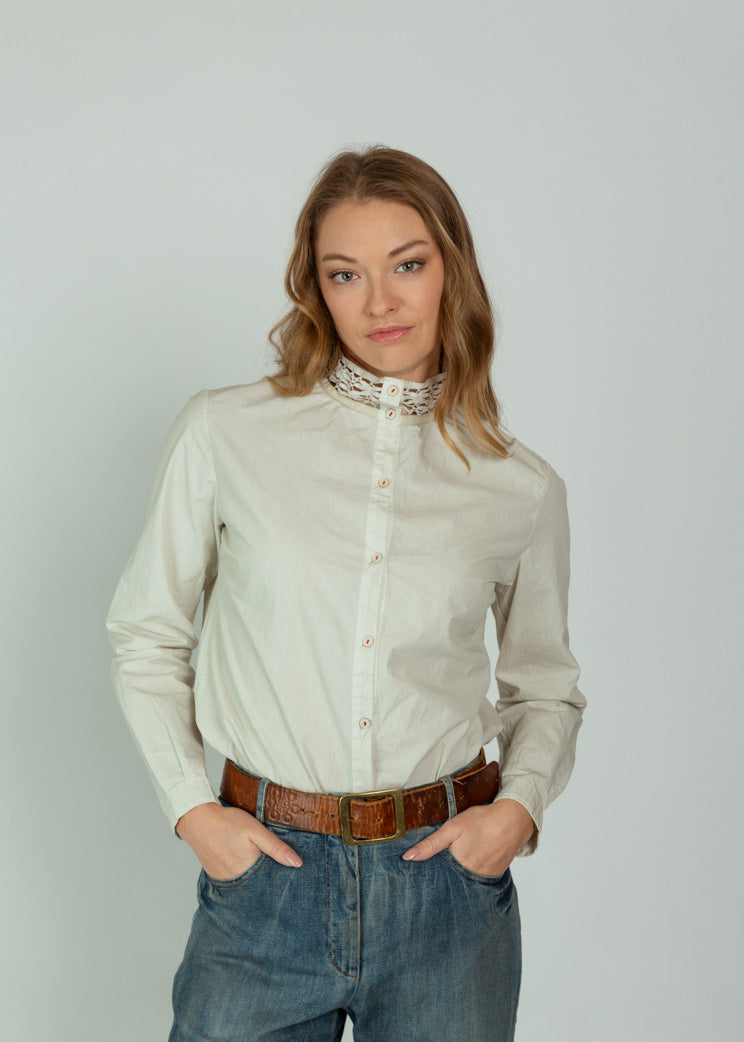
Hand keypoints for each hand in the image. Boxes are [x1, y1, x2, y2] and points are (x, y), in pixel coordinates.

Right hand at [175, 802, 301, 878]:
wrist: (197, 819)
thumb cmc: (227, 822)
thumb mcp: (256, 830)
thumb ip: (276, 847)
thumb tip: (297, 863)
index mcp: (248, 871)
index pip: (270, 881)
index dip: (279, 877)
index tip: (289, 875)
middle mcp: (235, 880)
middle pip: (257, 884)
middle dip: (266, 878)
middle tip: (272, 867)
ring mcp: (223, 879)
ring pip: (244, 882)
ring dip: (252, 877)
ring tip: (257, 865)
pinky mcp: (215, 875)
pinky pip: (232, 879)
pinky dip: (239, 873)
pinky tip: (242, 863)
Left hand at [402, 799, 534, 876]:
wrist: (513, 819)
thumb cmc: (482, 820)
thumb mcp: (453, 827)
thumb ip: (431, 844)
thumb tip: (408, 858)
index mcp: (458, 864)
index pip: (438, 876)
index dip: (431, 874)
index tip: (421, 874)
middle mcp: (472, 875)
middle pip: (452, 879)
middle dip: (445, 875)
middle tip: (444, 862)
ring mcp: (485, 877)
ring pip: (466, 879)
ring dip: (460, 874)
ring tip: (459, 861)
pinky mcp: (495, 875)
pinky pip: (479, 878)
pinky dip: (474, 872)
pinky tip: (473, 860)